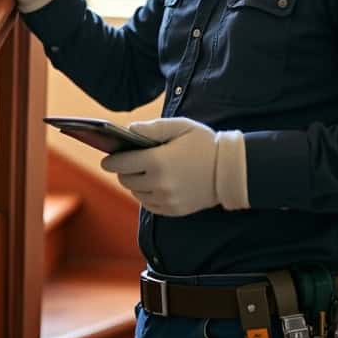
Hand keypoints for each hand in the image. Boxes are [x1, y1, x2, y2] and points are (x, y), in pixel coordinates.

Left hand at [100, 117, 248, 216]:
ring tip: (143, 173)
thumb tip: (130, 129)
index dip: (111, 160)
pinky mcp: (173, 210)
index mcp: (157, 161)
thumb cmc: (204, 143)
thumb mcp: (181, 127)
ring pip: (136, 193)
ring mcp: (166, 199)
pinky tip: (154, 185)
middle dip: (123, 170)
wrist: (230, 170)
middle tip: (127, 163)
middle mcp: (159, 183)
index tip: (107, 158)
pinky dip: (146, 195)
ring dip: (135, 183)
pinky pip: (149, 205)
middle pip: (126, 179)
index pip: (121, 163)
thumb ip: (153, 127)